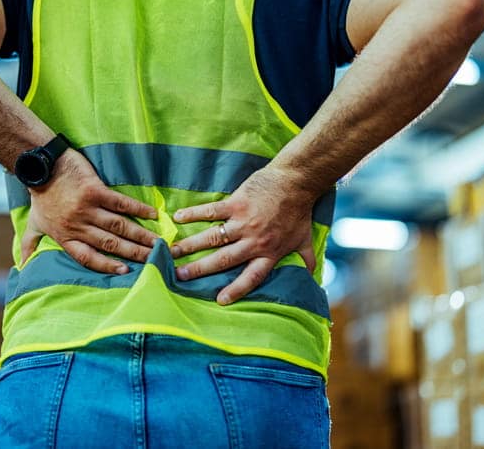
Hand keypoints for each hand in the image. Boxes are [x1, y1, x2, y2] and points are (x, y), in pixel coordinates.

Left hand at [21, 149, 158, 273]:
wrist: (41, 166)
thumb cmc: (40, 196)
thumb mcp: (33, 223)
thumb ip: (30, 245)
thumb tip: (23, 267)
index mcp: (66, 237)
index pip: (89, 257)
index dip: (107, 266)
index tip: (126, 272)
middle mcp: (78, 225)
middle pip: (110, 243)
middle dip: (133, 253)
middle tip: (153, 259)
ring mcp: (87, 208)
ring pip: (119, 226)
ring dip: (140, 235)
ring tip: (157, 242)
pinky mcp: (94, 190)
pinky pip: (120, 203)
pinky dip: (137, 209)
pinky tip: (153, 215)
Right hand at [170, 166, 316, 304]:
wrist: (295, 182)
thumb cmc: (299, 212)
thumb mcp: (304, 241)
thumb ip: (305, 261)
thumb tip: (312, 279)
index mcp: (269, 253)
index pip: (251, 277)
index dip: (236, 289)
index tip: (219, 300)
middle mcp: (254, 241)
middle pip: (223, 260)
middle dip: (199, 269)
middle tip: (179, 277)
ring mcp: (243, 222)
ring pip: (212, 237)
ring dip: (190, 245)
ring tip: (171, 252)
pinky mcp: (236, 203)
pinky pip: (211, 211)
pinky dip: (193, 214)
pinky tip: (177, 217)